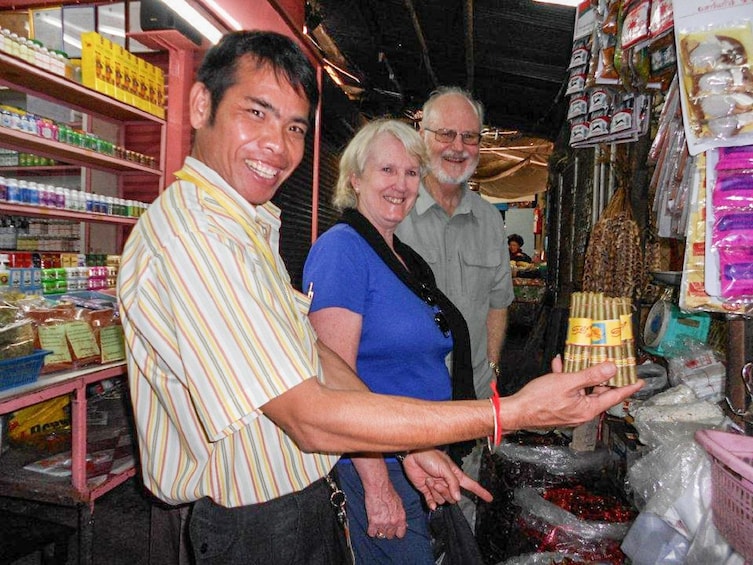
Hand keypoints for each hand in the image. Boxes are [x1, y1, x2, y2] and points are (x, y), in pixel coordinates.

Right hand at [363, 480, 406, 539]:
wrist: (379, 487)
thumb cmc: (388, 491)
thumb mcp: (399, 503)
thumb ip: (400, 515)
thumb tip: (402, 523)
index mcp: (401, 518)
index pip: (400, 534)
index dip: (396, 532)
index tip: (393, 530)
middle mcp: (393, 522)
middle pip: (390, 535)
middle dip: (386, 531)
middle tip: (383, 525)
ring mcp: (383, 523)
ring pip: (381, 535)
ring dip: (378, 531)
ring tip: (377, 524)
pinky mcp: (373, 522)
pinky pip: (372, 533)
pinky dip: (370, 530)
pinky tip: (371, 525)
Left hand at [402, 449, 492, 509]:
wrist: (413, 455)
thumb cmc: (430, 456)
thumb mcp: (445, 467)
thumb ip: (452, 483)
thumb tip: (458, 498)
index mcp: (455, 475)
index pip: (471, 485)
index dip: (481, 492)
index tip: (490, 498)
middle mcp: (447, 482)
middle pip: (453, 497)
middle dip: (445, 491)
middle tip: (436, 481)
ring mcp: (437, 487)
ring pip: (442, 500)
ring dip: (435, 492)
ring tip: (429, 479)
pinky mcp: (426, 490)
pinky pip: (432, 502)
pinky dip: (431, 504)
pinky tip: (430, 504)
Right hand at [504, 362, 643, 429]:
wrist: (518, 410)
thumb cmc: (540, 399)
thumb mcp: (568, 382)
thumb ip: (591, 375)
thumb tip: (612, 369)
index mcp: (588, 408)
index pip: (615, 396)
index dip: (628, 387)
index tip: (640, 381)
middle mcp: (582, 412)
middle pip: (599, 391)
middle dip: (602, 375)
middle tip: (610, 362)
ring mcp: (571, 410)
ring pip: (583, 389)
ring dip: (581, 373)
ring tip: (581, 359)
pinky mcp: (561, 407)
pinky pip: (569, 391)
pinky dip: (566, 378)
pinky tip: (559, 365)